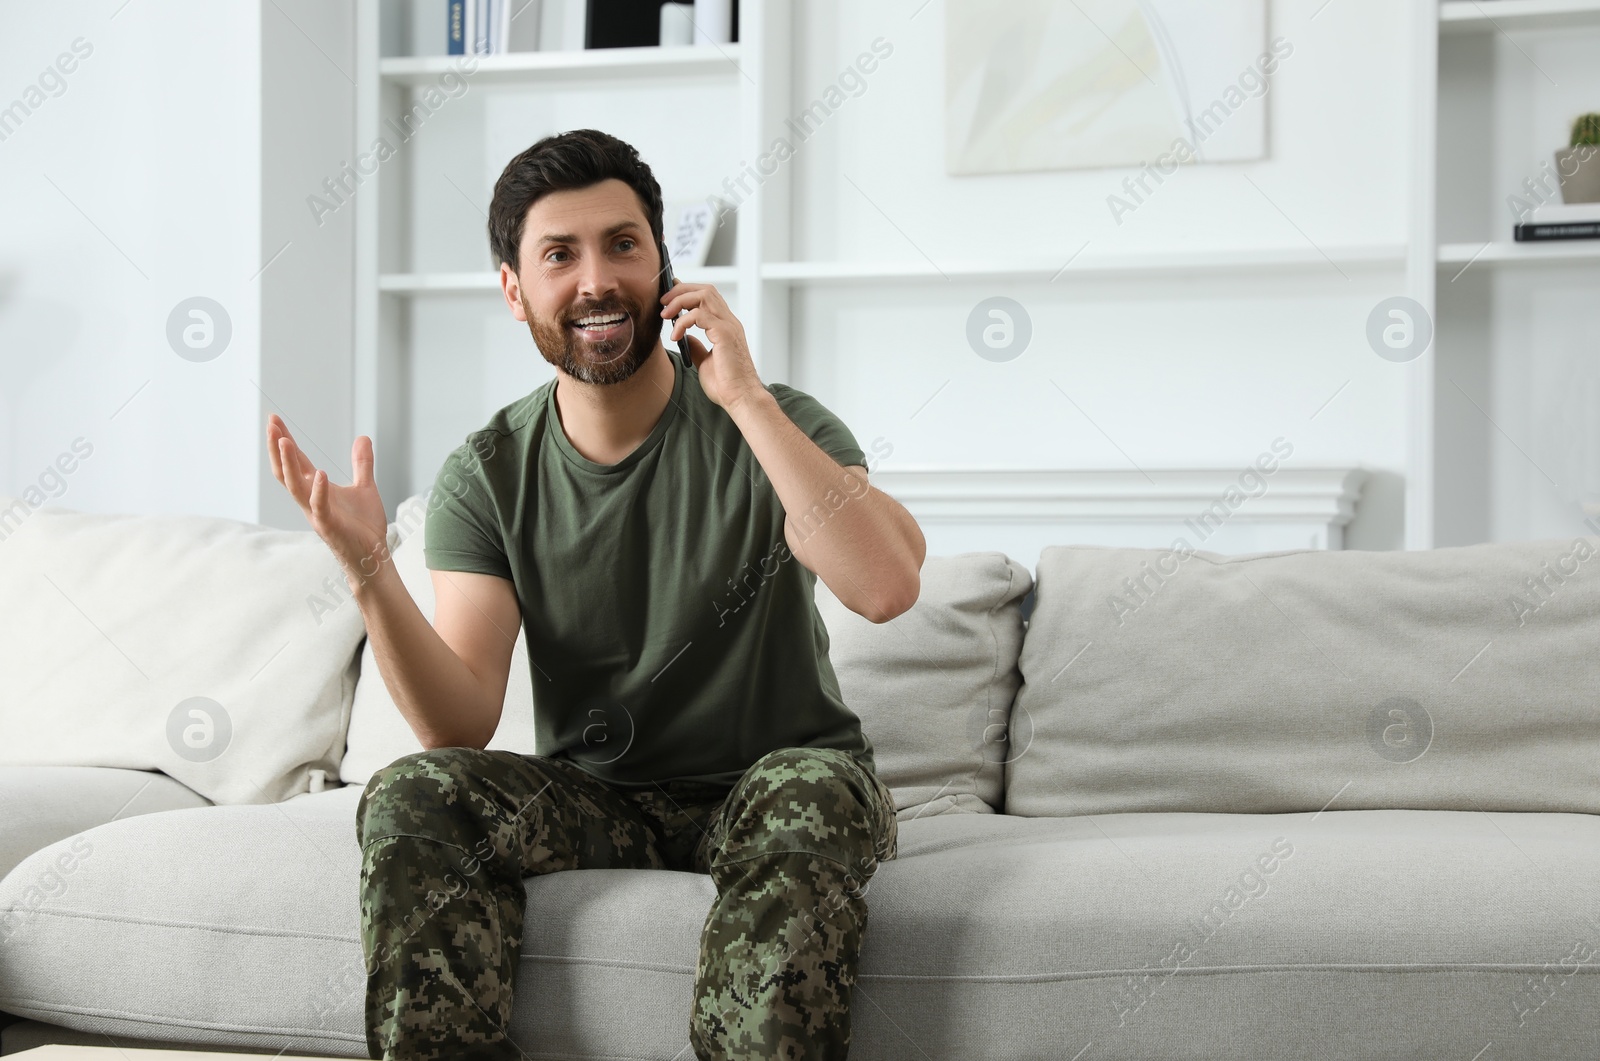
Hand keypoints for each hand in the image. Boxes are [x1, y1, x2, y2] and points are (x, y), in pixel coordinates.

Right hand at [266, 413, 389, 585]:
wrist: (373, 556)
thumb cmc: (364, 526)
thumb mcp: (364, 487)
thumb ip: (361, 463)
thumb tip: (363, 437)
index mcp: (316, 489)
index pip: (296, 461)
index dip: (284, 440)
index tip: (274, 419)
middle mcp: (310, 500)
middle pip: (286, 470)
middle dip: (277, 447)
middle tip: (270, 422)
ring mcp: (316, 514)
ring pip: (295, 487)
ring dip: (288, 463)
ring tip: (283, 440)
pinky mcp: (329, 527)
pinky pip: (320, 507)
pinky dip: (319, 490)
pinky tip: (321, 473)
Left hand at [660, 282, 763, 409]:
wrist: (741, 398)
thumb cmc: (727, 385)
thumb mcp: (705, 361)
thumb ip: (697, 346)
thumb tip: (685, 337)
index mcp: (726, 326)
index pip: (708, 297)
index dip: (687, 290)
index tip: (669, 296)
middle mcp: (729, 322)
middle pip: (705, 290)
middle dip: (680, 290)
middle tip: (663, 303)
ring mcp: (728, 326)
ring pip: (703, 295)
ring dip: (680, 301)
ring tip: (666, 314)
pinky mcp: (724, 334)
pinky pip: (699, 315)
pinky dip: (682, 322)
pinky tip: (675, 336)